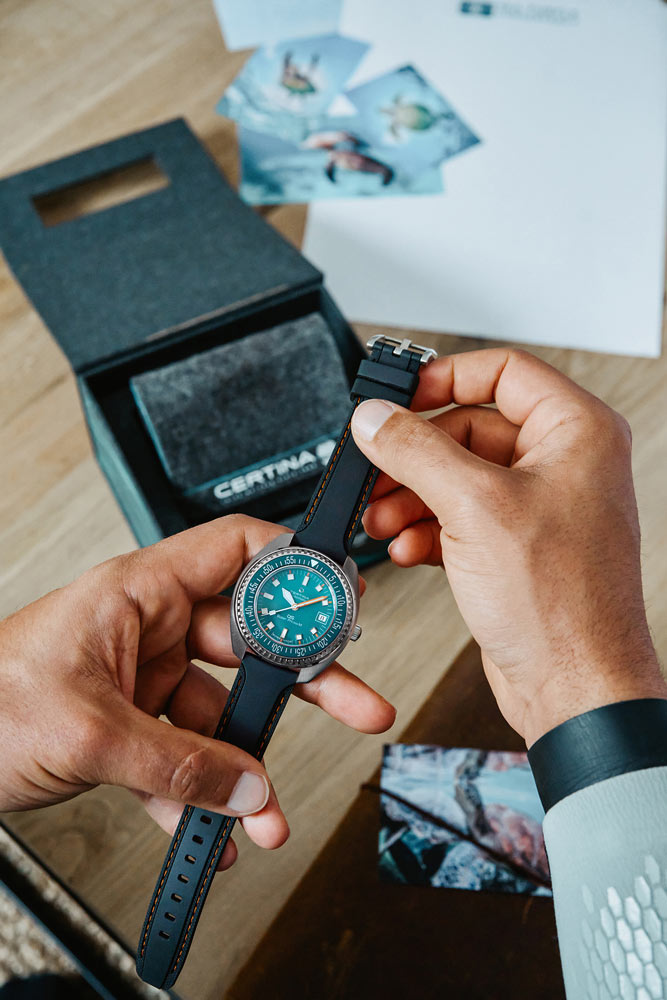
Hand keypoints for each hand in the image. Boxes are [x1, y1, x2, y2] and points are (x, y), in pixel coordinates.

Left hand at [0, 515, 393, 868]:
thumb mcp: (87, 729)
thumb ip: (176, 765)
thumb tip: (248, 788)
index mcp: (139, 592)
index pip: (233, 551)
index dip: (292, 567)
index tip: (339, 597)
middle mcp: (149, 628)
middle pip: (249, 642)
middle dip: (304, 681)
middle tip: (357, 703)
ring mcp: (143, 677)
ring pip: (221, 712)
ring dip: (250, 765)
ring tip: (271, 812)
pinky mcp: (130, 725)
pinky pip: (185, 756)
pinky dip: (204, 795)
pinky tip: (216, 831)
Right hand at [350, 348, 664, 745]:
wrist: (573, 689)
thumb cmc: (564, 606)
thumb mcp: (475, 508)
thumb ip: (416, 451)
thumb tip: (377, 419)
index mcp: (577, 432)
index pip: (502, 371)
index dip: (445, 378)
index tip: (400, 397)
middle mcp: (562, 464)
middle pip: (469, 428)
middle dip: (416, 455)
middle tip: (378, 469)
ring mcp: (537, 507)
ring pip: (457, 476)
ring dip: (412, 496)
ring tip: (384, 518)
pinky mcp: (514, 545)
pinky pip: (459, 516)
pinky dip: (427, 528)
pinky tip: (410, 547)